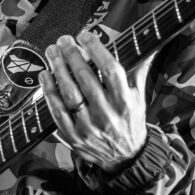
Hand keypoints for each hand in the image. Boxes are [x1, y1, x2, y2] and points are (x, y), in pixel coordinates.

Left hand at [40, 31, 150, 172]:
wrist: (125, 158)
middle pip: (86, 79)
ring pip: (70, 93)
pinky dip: (49, 92)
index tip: (86, 35)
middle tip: (64, 40)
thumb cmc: (131, 121)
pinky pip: (58, 111)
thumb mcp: (139, 96)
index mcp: (125, 102)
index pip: (111, 70)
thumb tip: (150, 43)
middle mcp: (107, 114)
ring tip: (52, 52)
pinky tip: (44, 75)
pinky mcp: (74, 136)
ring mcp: (89, 127)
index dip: (97, 50)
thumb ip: (139, 69)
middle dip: (72, 55)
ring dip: (58, 69)